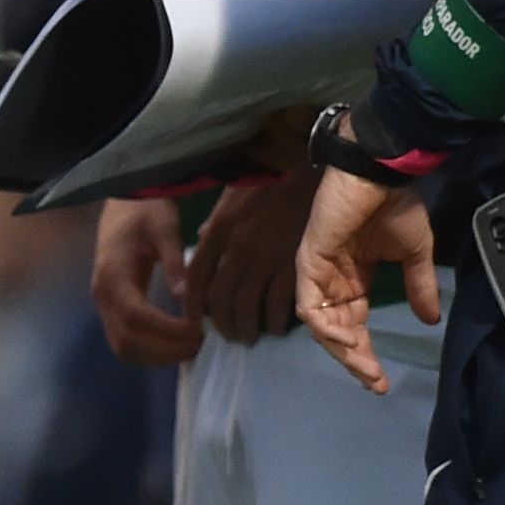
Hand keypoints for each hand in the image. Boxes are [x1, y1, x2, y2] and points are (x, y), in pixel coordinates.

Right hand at [90, 198, 197, 366]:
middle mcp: (102, 296)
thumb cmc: (145, 211)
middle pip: (127, 340)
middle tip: (200, 343)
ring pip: (124, 347)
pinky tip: (175, 345)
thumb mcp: (164, 227)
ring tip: (191, 348)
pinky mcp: (111, 309)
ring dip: (157, 356)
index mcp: (113, 275)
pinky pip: (126, 342)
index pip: (136, 316)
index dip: (166, 331)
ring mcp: (103, 305)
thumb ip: (174, 260)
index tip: (197, 330)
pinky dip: (150, 352)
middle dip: (165, 350)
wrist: (123, 204)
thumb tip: (184, 295)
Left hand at [186, 167, 314, 345]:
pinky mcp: (295, 265)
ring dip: (246, 327)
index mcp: (220, 230)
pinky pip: (280, 305)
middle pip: (221, 299)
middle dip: (222, 322)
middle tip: (228, 333)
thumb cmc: (271, 179)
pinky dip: (275, 321)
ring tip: (249, 335)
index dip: (192, 303)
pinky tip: (275, 327)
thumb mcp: (232, 196)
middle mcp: (238, 249)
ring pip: (248, 307)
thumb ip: (215, 223)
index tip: (195, 319)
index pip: (196, 276)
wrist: (311, 170)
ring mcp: (267, 259)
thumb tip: (200, 242)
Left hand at [297, 174, 441, 393]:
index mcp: (352, 278)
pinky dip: (324, 327)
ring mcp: (316, 272)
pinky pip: (308, 305)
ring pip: (320, 325)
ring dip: (341, 349)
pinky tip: (347, 340)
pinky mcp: (308, 262)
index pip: (353, 325)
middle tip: (373, 381)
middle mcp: (331, 279)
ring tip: (364, 367)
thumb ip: (418, 286)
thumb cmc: (395, 202)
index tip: (381, 381)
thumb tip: (431, 318)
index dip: (365, 354)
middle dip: (354, 359)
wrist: (382, 171)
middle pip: (335, 331)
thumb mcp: (414, 252)